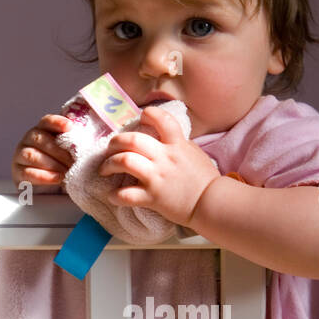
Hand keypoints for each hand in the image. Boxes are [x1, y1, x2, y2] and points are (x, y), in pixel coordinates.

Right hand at [11, 114, 73, 187]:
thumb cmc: (61, 165)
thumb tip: (94, 143)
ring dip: (52, 164)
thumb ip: (76, 145)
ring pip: (32, 155)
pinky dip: (44, 176)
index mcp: (42, 130)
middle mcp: (29, 140)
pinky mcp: (18, 173)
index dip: (57, 122)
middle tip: (74, 162)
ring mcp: (20, 156)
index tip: (70, 127)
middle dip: (59, 151)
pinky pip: (28, 172)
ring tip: (67, 172)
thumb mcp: (69, 152)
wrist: (47, 187)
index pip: (47, 121)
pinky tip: (57, 178)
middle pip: (39, 139)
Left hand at [98, 106, 219, 226]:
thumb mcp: (193, 151)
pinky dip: (115, 195)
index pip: (161, 119)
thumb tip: (162, 134)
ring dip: (109, 164)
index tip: (141, 118)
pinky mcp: (153, 198)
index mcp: (177, 144)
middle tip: (111, 148)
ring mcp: (157, 177)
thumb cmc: (205, 178)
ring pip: (124, 161)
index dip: (148, 114)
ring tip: (105, 169)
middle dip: (115, 142)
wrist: (212, 203)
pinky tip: (112, 195)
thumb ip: (177, 142)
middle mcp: (165, 158)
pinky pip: (126, 194)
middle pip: (132, 140)